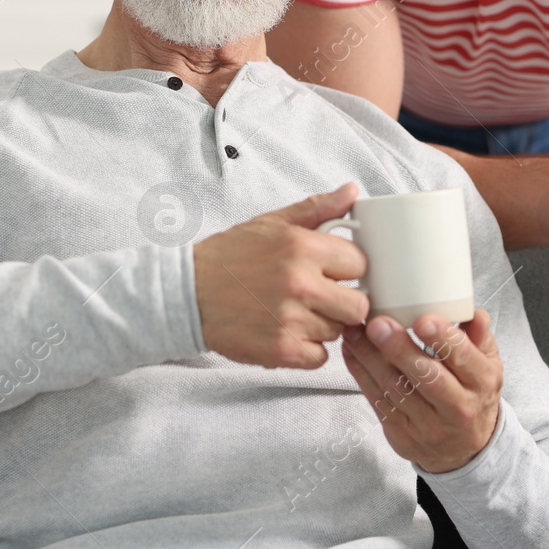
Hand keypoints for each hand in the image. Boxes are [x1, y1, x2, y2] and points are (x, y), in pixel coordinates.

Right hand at [192, 182, 369, 369]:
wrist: (188, 294)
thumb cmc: (231, 257)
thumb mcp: (273, 223)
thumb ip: (318, 209)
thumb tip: (352, 191)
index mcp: (302, 247)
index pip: (360, 264)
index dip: (349, 269)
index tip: (334, 272)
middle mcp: (300, 283)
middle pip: (358, 305)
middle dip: (344, 302)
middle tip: (321, 297)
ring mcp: (291, 320)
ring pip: (338, 332)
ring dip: (323, 326)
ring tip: (295, 312)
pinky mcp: (280, 350)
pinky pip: (320, 358)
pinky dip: (308, 350)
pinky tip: (288, 332)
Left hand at [341, 309, 502, 473]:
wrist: (465, 449)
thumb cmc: (471, 395)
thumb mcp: (487, 366)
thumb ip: (480, 338)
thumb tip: (475, 314)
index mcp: (481, 382)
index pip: (462, 358)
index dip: (443, 339)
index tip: (422, 319)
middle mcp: (457, 407)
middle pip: (426, 377)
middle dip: (398, 348)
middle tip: (377, 324)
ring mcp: (428, 425)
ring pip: (395, 388)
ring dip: (370, 357)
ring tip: (354, 330)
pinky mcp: (402, 435)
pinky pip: (377, 401)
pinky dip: (360, 373)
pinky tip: (351, 350)